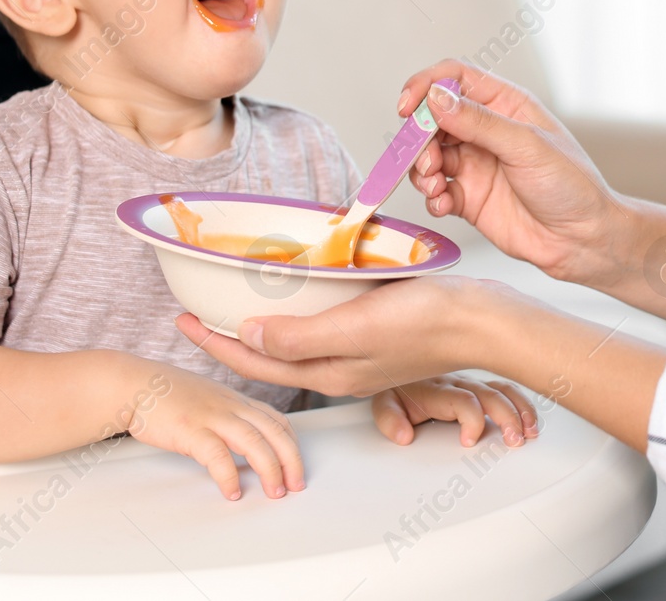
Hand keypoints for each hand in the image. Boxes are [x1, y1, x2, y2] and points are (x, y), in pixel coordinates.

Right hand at [125, 363, 303, 500]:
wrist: (134, 384)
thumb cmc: (166, 394)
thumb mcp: (208, 399)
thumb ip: (228, 417)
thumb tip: (243, 442)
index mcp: (235, 399)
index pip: (276, 419)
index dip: (291, 443)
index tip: (296, 464)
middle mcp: (230, 405)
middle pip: (273, 431)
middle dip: (291, 460)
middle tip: (295, 484)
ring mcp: (211, 416)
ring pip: (254, 442)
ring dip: (269, 470)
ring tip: (274, 491)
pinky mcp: (190, 430)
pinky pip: (217, 455)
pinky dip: (229, 476)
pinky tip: (232, 491)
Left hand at [176, 276, 503, 398]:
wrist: (484, 319)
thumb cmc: (429, 322)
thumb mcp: (355, 326)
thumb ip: (300, 335)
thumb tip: (249, 335)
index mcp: (330, 372)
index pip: (256, 361)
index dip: (215, 342)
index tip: (182, 320)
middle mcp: (340, 368)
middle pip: (269, 357)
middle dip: (229, 338)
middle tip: (196, 313)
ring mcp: (359, 353)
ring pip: (294, 343)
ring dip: (261, 327)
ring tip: (234, 302)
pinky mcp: (377, 333)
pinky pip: (321, 328)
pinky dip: (296, 315)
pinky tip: (297, 293)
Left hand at [371, 376, 537, 447]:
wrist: (397, 361)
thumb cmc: (396, 387)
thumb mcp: (384, 403)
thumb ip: (389, 419)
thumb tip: (404, 436)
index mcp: (437, 389)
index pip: (462, 400)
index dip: (471, 420)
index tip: (469, 441)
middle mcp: (458, 383)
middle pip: (491, 395)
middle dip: (507, 417)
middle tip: (514, 440)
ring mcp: (472, 382)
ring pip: (504, 390)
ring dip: (520, 411)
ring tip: (529, 432)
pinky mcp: (480, 384)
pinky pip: (507, 389)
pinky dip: (523, 404)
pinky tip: (531, 420)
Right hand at [397, 61, 636, 287]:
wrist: (584, 240)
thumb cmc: (572, 185)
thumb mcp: (527, 146)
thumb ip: (478, 122)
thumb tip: (436, 97)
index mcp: (505, 105)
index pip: (455, 79)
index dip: (427, 86)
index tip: (408, 106)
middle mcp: (486, 132)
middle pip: (433, 118)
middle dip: (420, 136)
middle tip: (425, 157)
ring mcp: (475, 165)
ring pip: (428, 155)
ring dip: (422, 168)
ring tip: (436, 183)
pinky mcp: (468, 198)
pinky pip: (436, 190)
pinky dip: (431, 196)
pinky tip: (443, 202)